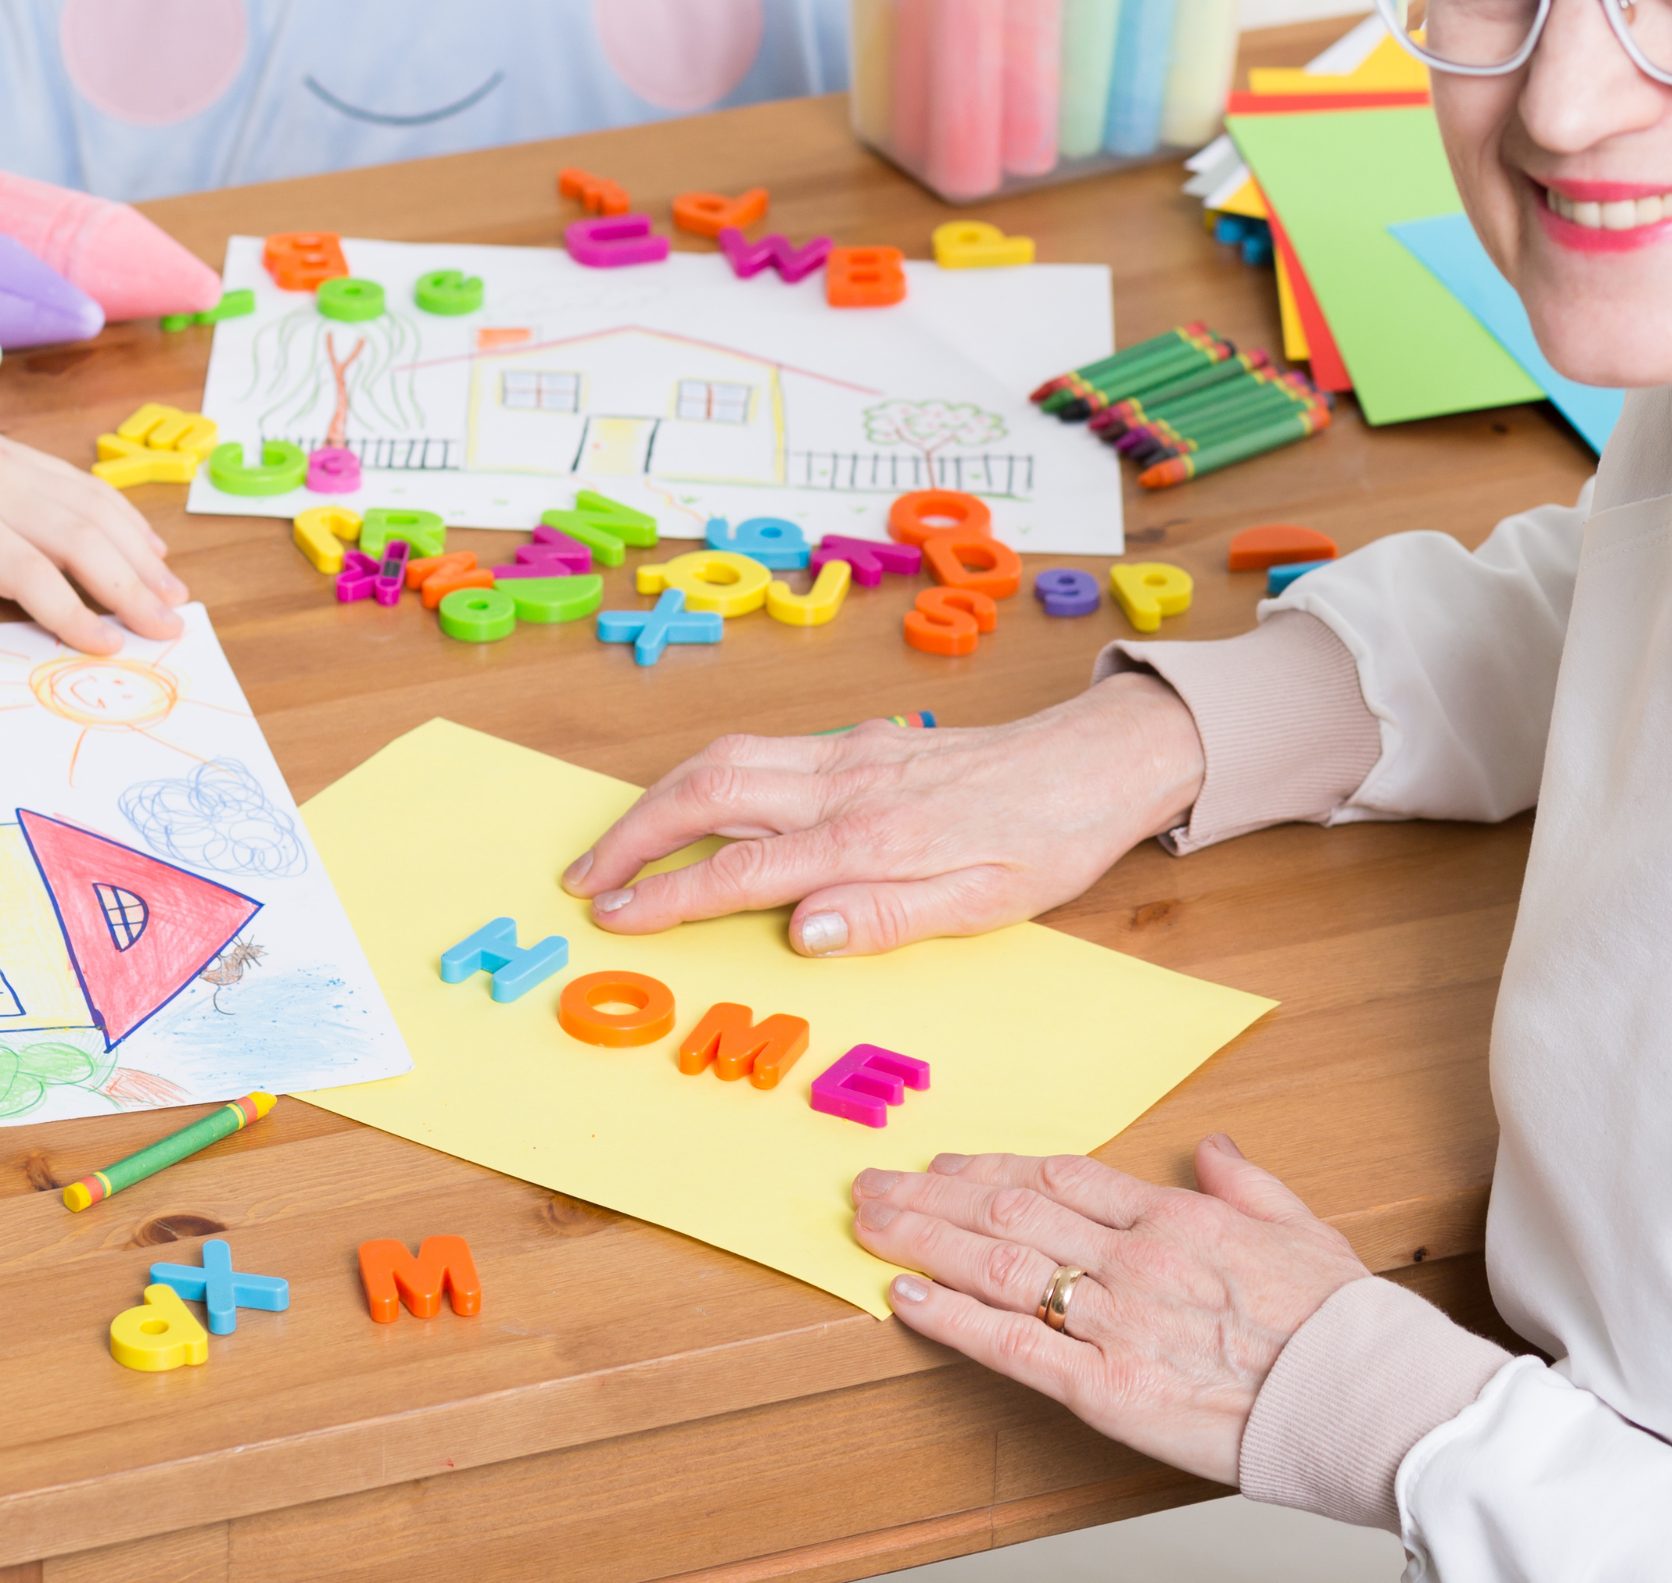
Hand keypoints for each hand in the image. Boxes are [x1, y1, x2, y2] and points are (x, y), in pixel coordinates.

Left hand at [0, 355, 188, 655]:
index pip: (26, 571)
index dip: (71, 611)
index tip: (108, 647)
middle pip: (80, 539)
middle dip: (131, 587)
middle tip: (171, 629)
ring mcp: (15, 466)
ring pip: (94, 508)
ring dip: (140, 552)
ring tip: (176, 594)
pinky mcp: (21, 453)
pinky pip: (84, 484)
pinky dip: (124, 515)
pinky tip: (147, 545)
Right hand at [559, 674, 1204, 954]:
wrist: (1090, 762)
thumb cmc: (1044, 842)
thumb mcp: (984, 904)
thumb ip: (887, 916)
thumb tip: (800, 930)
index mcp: (870, 836)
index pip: (739, 868)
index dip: (665, 895)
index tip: (611, 917)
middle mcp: (845, 783)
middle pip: (706, 791)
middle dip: (632, 834)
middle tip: (581, 878)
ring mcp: (846, 754)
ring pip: (724, 759)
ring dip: (656, 800)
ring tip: (615, 844)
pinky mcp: (856, 742)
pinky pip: (758, 750)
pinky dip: (703, 776)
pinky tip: (694, 802)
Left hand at [852, 1140, 1369, 1481]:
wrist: (1374, 1398)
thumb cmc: (1347, 1327)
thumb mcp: (1305, 1229)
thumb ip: (1247, 1183)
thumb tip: (1213, 1147)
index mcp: (1178, 1218)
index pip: (1063, 1177)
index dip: (994, 1167)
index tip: (951, 1163)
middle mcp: (1135, 1258)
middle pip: (1011, 1208)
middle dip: (933, 1194)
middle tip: (876, 1184)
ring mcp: (1116, 1320)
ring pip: (996, 1264)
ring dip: (922, 1238)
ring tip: (869, 1222)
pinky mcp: (1107, 1389)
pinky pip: (1010, 1344)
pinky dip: (949, 1317)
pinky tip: (904, 1295)